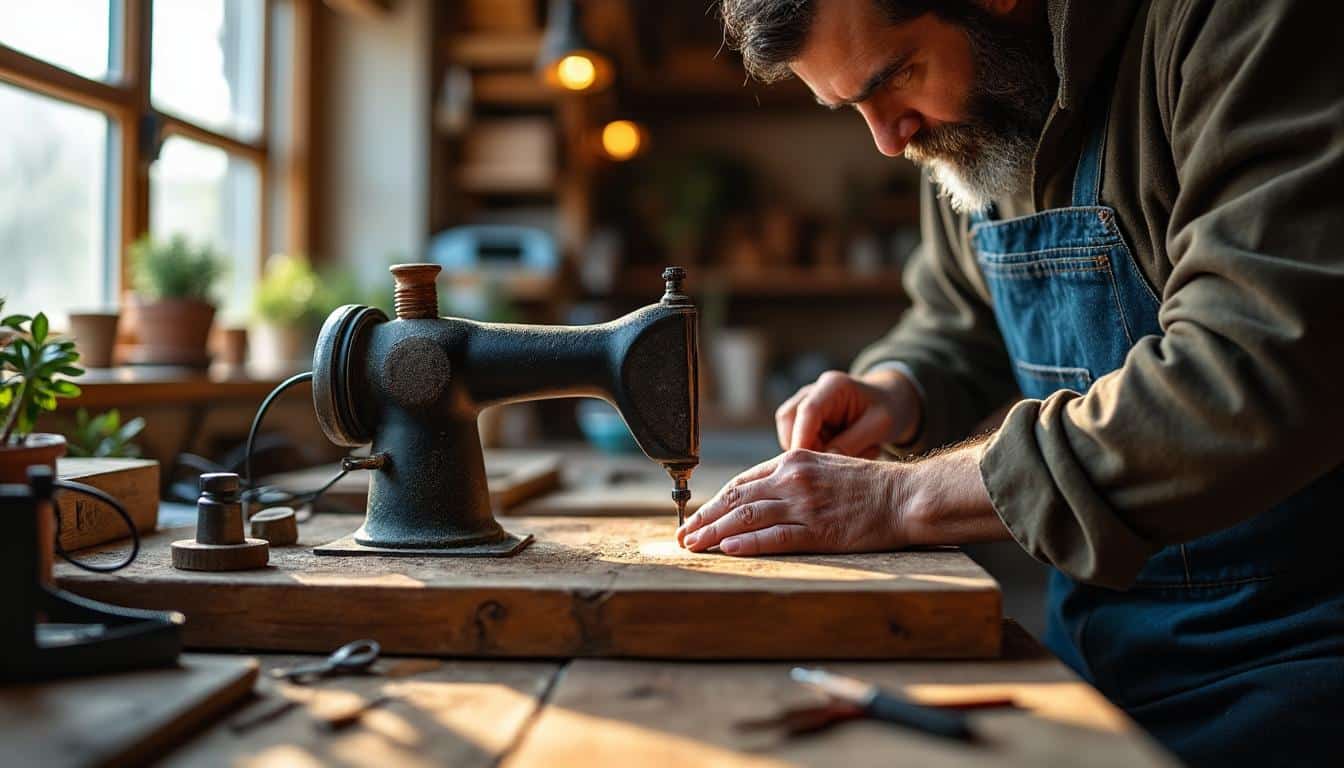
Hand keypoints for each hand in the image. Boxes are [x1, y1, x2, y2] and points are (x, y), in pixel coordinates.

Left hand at [675, 449, 908, 555]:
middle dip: (705, 518)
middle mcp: (793, 479)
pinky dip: (748, 544)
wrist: (905, 496)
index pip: (742, 483)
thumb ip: (794, 479)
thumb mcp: (825, 467)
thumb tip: (762, 498)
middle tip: (684, 536)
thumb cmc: (868, 486)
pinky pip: (775, 537)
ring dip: (715, 533)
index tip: (697, 517)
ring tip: (696, 546)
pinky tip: (728, 550)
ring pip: (747, 518)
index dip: (715, 501)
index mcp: (792, 460)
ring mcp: (804, 504)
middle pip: (736, 499)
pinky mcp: (818, 529)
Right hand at [775, 369, 920, 456]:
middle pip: (789, 421)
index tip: (809, 467)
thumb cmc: (888, 410)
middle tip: (835, 464)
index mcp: (833, 385)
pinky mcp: (803, 421)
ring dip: (811, 452)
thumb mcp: (879, 426)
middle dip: (807, 448)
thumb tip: (822, 464)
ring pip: (789, 434)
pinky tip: (842, 452)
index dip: (803, 440)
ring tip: (846, 454)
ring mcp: (804, 405)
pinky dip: (816, 453)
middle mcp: (812, 391)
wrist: (890, 403)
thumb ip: (851, 443)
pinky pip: (798, 442)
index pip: (807, 412)